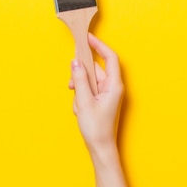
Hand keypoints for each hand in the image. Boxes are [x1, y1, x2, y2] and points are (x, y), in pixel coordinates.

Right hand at [69, 34, 123, 155]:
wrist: (101, 148)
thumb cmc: (97, 128)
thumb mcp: (84, 102)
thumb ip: (80, 80)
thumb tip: (76, 62)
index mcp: (114, 86)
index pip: (110, 58)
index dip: (99, 46)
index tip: (87, 38)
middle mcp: (113, 88)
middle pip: (95, 69)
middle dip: (81, 76)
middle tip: (72, 86)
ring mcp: (107, 94)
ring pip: (89, 81)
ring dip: (79, 91)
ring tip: (80, 107)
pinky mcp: (101, 100)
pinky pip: (88, 91)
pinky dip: (81, 98)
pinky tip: (80, 111)